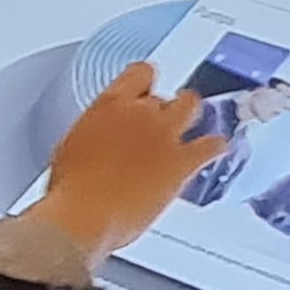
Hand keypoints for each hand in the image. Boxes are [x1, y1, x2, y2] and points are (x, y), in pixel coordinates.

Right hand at [32, 62, 226, 263]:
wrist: (83, 215)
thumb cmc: (71, 189)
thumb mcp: (74, 145)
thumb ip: (96, 132)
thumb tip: (102, 140)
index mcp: (110, 104)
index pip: (139, 73)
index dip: (144, 81)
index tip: (144, 89)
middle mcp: (141, 113)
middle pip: (164, 95)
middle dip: (163, 105)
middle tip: (160, 118)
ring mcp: (165, 136)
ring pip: (190, 106)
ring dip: (190, 113)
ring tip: (191, 120)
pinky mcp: (182, 163)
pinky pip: (210, 146)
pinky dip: (216, 145)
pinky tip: (218, 147)